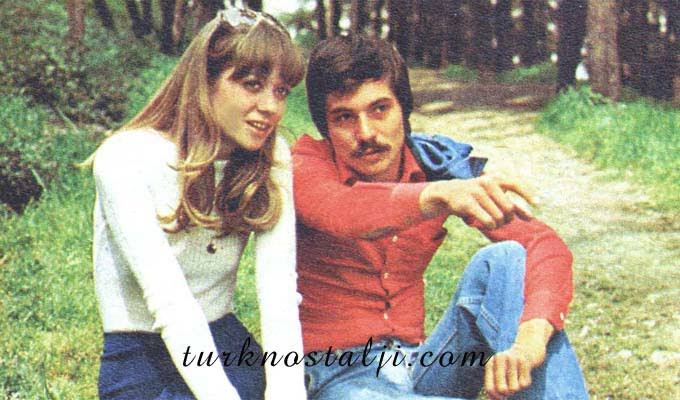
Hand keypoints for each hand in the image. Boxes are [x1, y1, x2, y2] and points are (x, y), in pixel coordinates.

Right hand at [419, 174, 534, 228]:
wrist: (448, 193)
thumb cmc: (477, 196)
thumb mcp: (494, 196)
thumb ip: (512, 205)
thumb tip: (531, 218)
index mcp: (496, 178)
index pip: (515, 184)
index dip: (528, 194)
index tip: (538, 204)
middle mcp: (487, 182)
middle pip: (508, 208)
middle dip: (508, 218)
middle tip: (503, 221)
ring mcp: (477, 192)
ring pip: (498, 217)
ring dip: (497, 224)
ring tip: (493, 223)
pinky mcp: (467, 203)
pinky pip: (487, 221)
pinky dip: (489, 226)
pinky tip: (485, 225)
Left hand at [484, 319, 552, 397]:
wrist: (528, 348)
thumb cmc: (511, 365)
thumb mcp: (500, 373)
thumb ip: (495, 386)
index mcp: (491, 363)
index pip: (489, 388)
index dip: (495, 397)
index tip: (501, 398)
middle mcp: (500, 359)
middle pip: (501, 389)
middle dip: (507, 394)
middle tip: (511, 390)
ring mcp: (512, 359)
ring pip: (514, 388)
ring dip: (517, 387)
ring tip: (517, 379)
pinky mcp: (525, 362)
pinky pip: (525, 383)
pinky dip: (526, 382)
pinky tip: (525, 373)